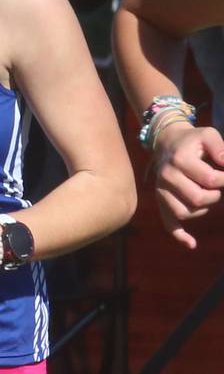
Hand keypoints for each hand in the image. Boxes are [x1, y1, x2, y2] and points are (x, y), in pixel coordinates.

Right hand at [153, 122, 223, 248]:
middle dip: (215, 195)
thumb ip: (221, 148)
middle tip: (216, 185)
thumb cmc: (193, 141)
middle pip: (198, 199)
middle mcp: (167, 176)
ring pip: (186, 212)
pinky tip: (192, 243)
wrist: (167, 142)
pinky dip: (179, 235)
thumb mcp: (208, 135)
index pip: (211, 179)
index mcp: (180, 159)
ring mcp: (162, 190)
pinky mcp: (161, 201)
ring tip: (206, 195)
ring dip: (203, 208)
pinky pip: (168, 222)